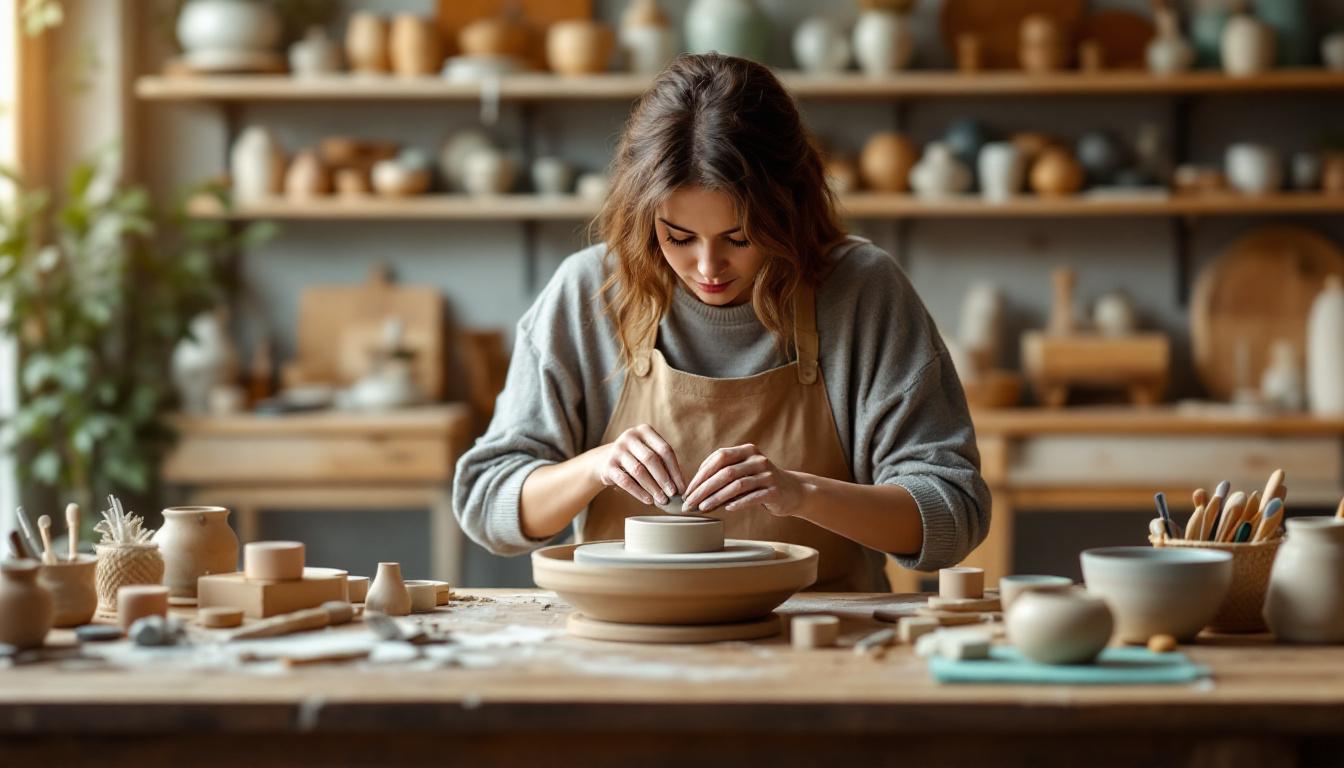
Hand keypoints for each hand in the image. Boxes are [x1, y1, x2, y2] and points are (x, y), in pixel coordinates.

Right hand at [592, 424, 684, 505]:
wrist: (604, 460)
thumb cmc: (636, 459)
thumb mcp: (649, 454)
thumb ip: (663, 465)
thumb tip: (681, 487)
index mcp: (645, 431)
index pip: (665, 450)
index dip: (675, 470)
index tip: (682, 487)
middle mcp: (630, 436)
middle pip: (651, 459)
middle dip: (664, 479)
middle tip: (673, 494)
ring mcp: (617, 450)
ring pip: (639, 470)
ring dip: (653, 488)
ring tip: (662, 500)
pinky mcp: (608, 465)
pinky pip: (625, 481)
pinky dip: (639, 492)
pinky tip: (648, 500)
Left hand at [682, 444, 803, 516]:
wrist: (792, 491)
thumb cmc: (759, 483)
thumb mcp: (742, 472)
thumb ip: (722, 475)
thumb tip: (693, 490)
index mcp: (746, 450)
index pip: (718, 458)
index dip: (701, 474)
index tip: (687, 490)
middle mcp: (757, 459)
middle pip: (725, 472)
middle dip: (704, 489)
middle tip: (689, 503)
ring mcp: (767, 474)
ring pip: (737, 485)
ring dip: (716, 497)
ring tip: (702, 508)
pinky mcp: (775, 491)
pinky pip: (753, 497)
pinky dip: (738, 503)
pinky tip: (726, 509)